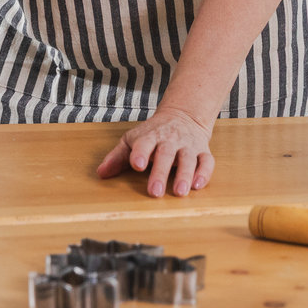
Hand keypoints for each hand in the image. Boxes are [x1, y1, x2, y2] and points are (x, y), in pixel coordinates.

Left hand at [96, 106, 214, 197]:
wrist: (182, 115)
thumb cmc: (152, 134)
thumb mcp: (131, 140)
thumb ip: (117, 157)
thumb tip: (101, 173)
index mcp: (150, 136)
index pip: (144, 143)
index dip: (141, 153)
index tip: (137, 165)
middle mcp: (170, 140)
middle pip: (166, 154)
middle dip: (160, 172)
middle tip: (155, 192)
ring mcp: (187, 145)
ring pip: (188, 159)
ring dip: (184, 175)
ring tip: (179, 192)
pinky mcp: (203, 151)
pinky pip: (207, 161)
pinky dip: (204, 173)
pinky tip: (197, 185)